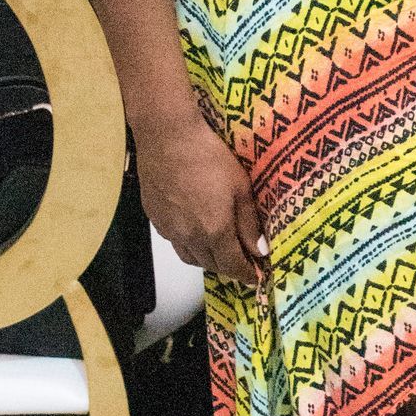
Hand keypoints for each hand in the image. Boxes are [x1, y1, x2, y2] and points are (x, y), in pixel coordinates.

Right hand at [137, 117, 266, 285]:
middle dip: (229, 268)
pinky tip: (196, 231)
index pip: (233, 266)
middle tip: (243, 262)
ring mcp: (169, 229)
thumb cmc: (208, 156)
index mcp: (214, 231)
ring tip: (220, 251)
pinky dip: (189, 245)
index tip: (257, 277)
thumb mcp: (240, 187)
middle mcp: (190, 237)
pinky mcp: (155, 219)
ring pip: (191, 258)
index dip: (247, 274)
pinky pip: (175, 242)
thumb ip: (249, 223)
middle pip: (212, 265)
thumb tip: (260, 251)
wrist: (167, 137)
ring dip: (208, 260)